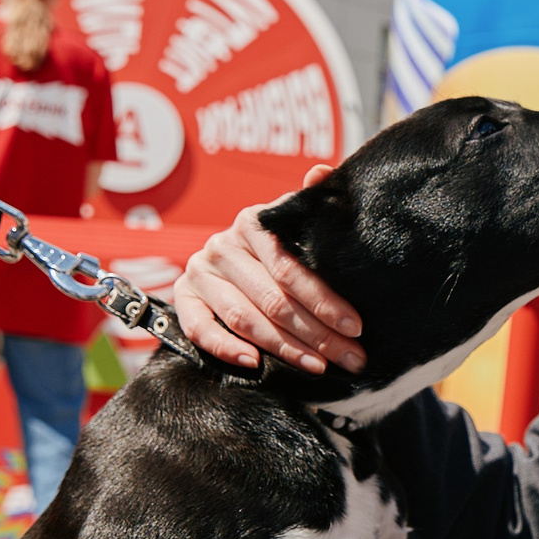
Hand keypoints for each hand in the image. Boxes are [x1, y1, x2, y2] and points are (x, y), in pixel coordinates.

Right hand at [172, 165, 364, 374]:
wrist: (233, 254)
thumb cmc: (280, 242)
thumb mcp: (298, 221)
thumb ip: (313, 202)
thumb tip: (323, 171)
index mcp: (253, 222)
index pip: (290, 268)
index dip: (324, 300)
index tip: (356, 326)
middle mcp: (222, 245)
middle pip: (272, 299)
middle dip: (317, 334)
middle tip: (350, 358)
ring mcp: (199, 272)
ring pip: (243, 318)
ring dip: (283, 348)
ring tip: (318, 367)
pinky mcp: (183, 298)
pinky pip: (198, 328)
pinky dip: (224, 348)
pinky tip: (254, 364)